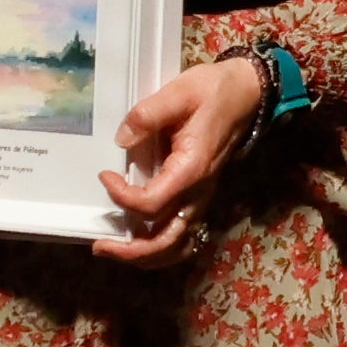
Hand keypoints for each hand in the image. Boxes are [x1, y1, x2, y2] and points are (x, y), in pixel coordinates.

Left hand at [95, 54, 272, 266]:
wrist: (248, 94)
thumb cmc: (214, 91)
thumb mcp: (179, 92)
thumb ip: (147, 115)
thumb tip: (122, 139)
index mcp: (191, 169)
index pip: (152, 203)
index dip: (122, 196)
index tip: (104, 175)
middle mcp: (198, 193)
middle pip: (165, 240)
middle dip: (131, 251)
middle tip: (99, 245)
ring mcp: (200, 198)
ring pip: (176, 246)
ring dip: (144, 255)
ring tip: (114, 250)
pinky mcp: (198, 197)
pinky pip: (181, 235)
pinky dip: (160, 247)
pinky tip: (139, 242)